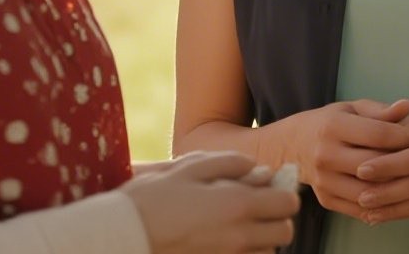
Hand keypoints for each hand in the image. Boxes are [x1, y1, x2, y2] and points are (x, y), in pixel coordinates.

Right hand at [123, 151, 299, 253]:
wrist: (121, 236)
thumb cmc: (152, 199)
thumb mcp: (189, 168)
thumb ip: (231, 164)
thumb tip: (260, 171)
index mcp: (237, 205)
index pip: (288, 203)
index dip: (282, 193)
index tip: (268, 188)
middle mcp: (240, 237)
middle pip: (284, 233)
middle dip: (276, 219)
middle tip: (254, 208)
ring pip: (266, 252)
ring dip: (260, 239)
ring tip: (234, 226)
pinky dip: (243, 253)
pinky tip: (220, 242)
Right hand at [286, 98, 408, 219]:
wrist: (293, 147)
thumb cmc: (330, 123)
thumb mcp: (351, 108)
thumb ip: (380, 111)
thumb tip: (407, 105)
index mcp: (333, 126)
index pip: (379, 134)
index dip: (408, 137)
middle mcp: (326, 155)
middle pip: (376, 165)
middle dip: (406, 164)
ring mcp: (324, 181)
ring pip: (370, 191)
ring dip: (397, 189)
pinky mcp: (326, 199)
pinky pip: (361, 207)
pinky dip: (383, 205)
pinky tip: (400, 196)